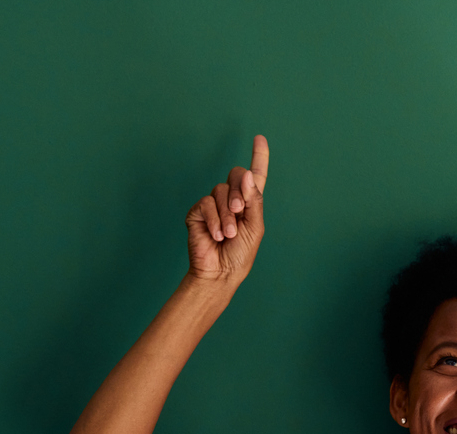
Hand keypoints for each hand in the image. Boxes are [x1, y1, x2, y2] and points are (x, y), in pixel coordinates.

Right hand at [185, 135, 268, 286]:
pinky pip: (206, 203)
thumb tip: (246, 174)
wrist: (220, 273)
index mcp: (250, 203)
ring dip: (227, 215)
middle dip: (239, 191)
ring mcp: (213, 205)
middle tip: (238, 211)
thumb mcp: (255, 227)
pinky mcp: (197, 212)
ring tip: (228, 234)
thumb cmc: (240, 254)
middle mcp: (231, 199)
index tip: (259, 138)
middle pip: (236, 174)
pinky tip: (216, 234)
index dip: (258, 156)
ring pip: (220, 190)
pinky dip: (213, 220)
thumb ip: (253, 200)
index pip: (255, 175)